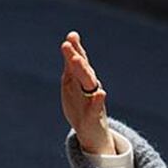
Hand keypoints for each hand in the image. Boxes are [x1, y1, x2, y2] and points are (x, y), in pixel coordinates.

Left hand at [60, 31, 115, 154]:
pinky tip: (100, 94)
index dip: (75, 49)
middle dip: (75, 57)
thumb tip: (68, 42)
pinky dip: (98, 100)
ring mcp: (93, 100)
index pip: (79, 61)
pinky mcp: (94, 115)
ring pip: (88, 84)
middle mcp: (89, 86)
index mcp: (82, 80)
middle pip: (82, 69)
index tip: (70, 36)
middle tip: (67, 45)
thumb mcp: (73, 85)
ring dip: (83, 72)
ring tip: (76, 60)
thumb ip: (71, 66)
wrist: (92, 132)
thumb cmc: (81, 107)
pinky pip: (97, 107)